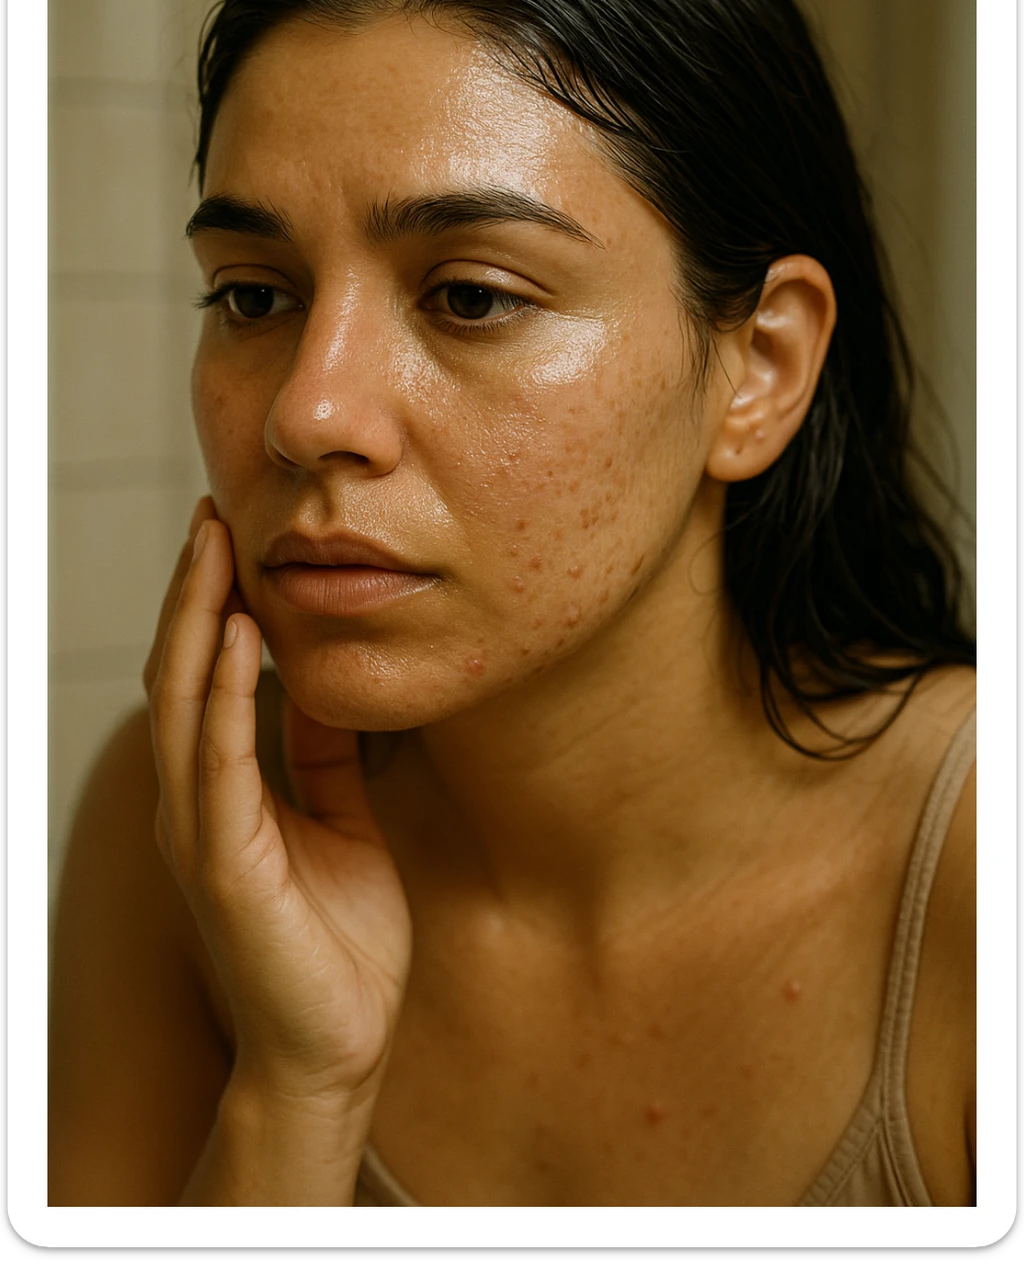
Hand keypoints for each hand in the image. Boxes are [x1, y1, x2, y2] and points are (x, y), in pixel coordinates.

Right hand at [145, 500, 412, 1111]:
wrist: (336, 1048)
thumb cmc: (338, 940)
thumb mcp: (338, 819)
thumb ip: (322, 753)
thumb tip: (326, 681)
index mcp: (220, 792)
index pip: (206, 678)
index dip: (214, 605)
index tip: (235, 536)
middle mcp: (195, 802)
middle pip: (183, 673)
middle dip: (196, 591)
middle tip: (216, 514)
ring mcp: (203, 833)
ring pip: (186, 702)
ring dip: (199, 619)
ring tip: (218, 547)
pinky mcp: (229, 865)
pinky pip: (222, 762)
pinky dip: (229, 694)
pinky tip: (244, 636)